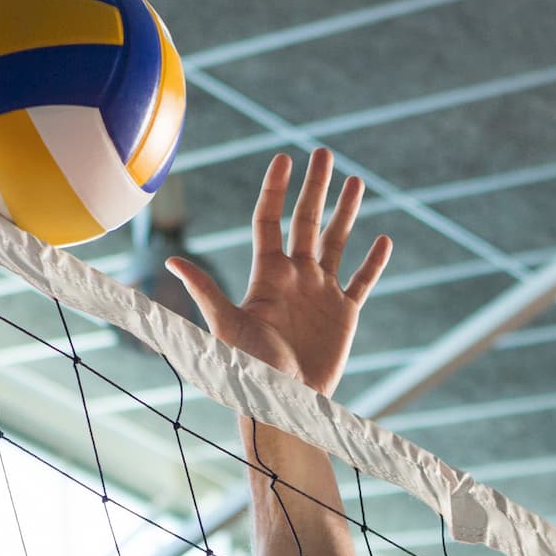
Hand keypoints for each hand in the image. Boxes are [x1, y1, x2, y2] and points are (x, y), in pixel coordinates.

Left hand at [165, 149, 388, 396]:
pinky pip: (362, 281)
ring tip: (356, 181)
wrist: (283, 403)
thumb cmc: (248, 369)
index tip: (284, 159)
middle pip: (306, 221)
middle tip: (324, 153)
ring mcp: (321, 293)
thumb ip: (206, 290)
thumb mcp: (226, 326)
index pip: (270, 221)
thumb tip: (172, 260)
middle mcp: (295, 277)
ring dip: (346, 212)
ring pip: (337, 242)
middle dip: (315, 187)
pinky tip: (383, 239)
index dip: (276, 190)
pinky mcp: (344, 314)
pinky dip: (374, 261)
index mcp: (267, 275)